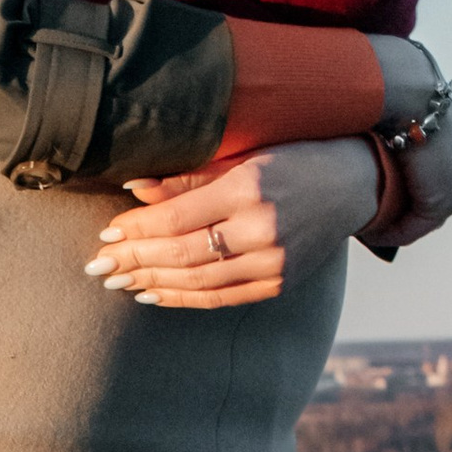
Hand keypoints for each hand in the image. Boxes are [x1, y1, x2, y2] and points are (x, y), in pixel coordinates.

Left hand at [86, 137, 382, 307]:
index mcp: (249, 188)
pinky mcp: (280, 283)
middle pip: (182, 254)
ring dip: (151, 282)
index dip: (137, 229)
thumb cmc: (293, 156)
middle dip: (134, 261)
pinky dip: (183, 298)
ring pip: (198, 282)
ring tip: (117, 281)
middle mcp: (263, 229)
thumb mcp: (244, 153)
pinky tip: (154, 294)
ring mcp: (274, 262)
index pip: (177, 218)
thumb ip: (190, 176)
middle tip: (98, 266)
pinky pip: (220, 298)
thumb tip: (134, 190)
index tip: (107, 234)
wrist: (354, 182)